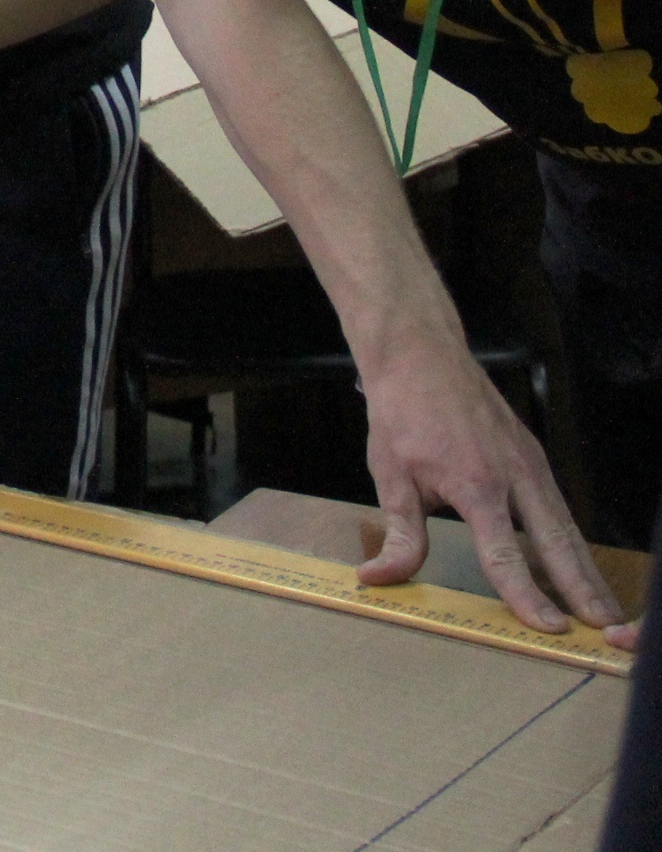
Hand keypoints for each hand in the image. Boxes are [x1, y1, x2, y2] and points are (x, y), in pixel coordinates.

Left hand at [354, 332, 621, 636]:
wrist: (420, 354)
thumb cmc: (402, 413)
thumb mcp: (390, 474)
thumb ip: (400, 534)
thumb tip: (379, 578)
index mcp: (475, 483)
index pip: (505, 554)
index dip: (527, 595)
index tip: (550, 628)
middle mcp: (514, 475)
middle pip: (557, 544)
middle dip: (583, 591)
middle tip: (606, 632)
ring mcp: (530, 464)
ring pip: (567, 528)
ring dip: (588, 571)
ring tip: (606, 613)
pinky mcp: (533, 457)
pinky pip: (560, 508)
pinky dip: (574, 542)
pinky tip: (581, 568)